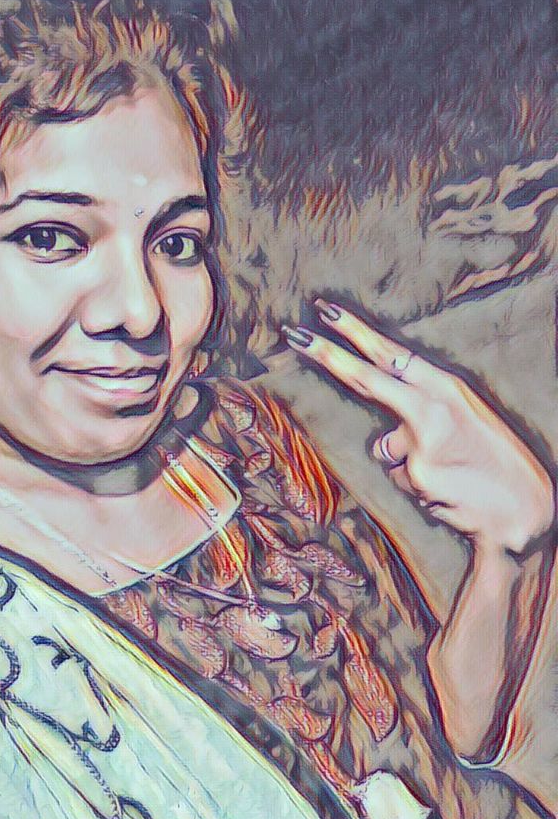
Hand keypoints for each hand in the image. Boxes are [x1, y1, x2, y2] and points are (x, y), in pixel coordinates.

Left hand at [282, 300, 554, 554]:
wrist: (526, 508)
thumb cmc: (493, 461)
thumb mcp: (462, 420)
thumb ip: (417, 416)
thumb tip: (382, 436)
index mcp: (445, 386)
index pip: (389, 352)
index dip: (354, 331)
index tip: (323, 310)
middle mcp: (431, 405)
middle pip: (366, 376)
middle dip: (326, 354)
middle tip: (294, 334)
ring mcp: (422, 438)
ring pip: (386, 449)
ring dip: (406, 464)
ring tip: (449, 473)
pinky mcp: (417, 473)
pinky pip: (399, 478)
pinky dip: (417, 487)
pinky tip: (447, 491)